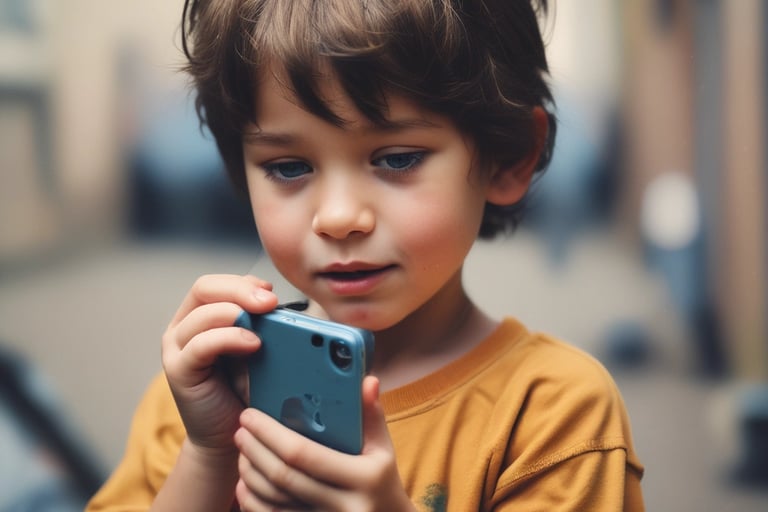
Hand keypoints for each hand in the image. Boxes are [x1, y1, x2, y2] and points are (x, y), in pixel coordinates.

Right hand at [161, 274, 278, 456]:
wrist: (229, 436)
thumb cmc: (245, 391)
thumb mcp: (257, 350)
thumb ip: (263, 327)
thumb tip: (284, 307)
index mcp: (200, 316)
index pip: (216, 284)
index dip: (244, 283)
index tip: (272, 293)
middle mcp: (183, 328)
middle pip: (205, 288)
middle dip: (240, 290)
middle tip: (270, 302)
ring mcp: (176, 349)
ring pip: (202, 313)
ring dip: (237, 312)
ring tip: (263, 328)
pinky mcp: (178, 371)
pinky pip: (200, 344)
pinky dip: (228, 338)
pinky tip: (252, 344)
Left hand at [234, 376, 415, 511]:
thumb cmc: (382, 479)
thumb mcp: (383, 448)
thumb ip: (372, 414)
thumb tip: (367, 380)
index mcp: (364, 477)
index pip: (305, 454)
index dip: (270, 434)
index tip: (250, 415)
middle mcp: (345, 506)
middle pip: (284, 478)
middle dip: (255, 451)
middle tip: (240, 430)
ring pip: (275, 502)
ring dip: (251, 475)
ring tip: (240, 452)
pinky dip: (254, 503)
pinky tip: (244, 485)